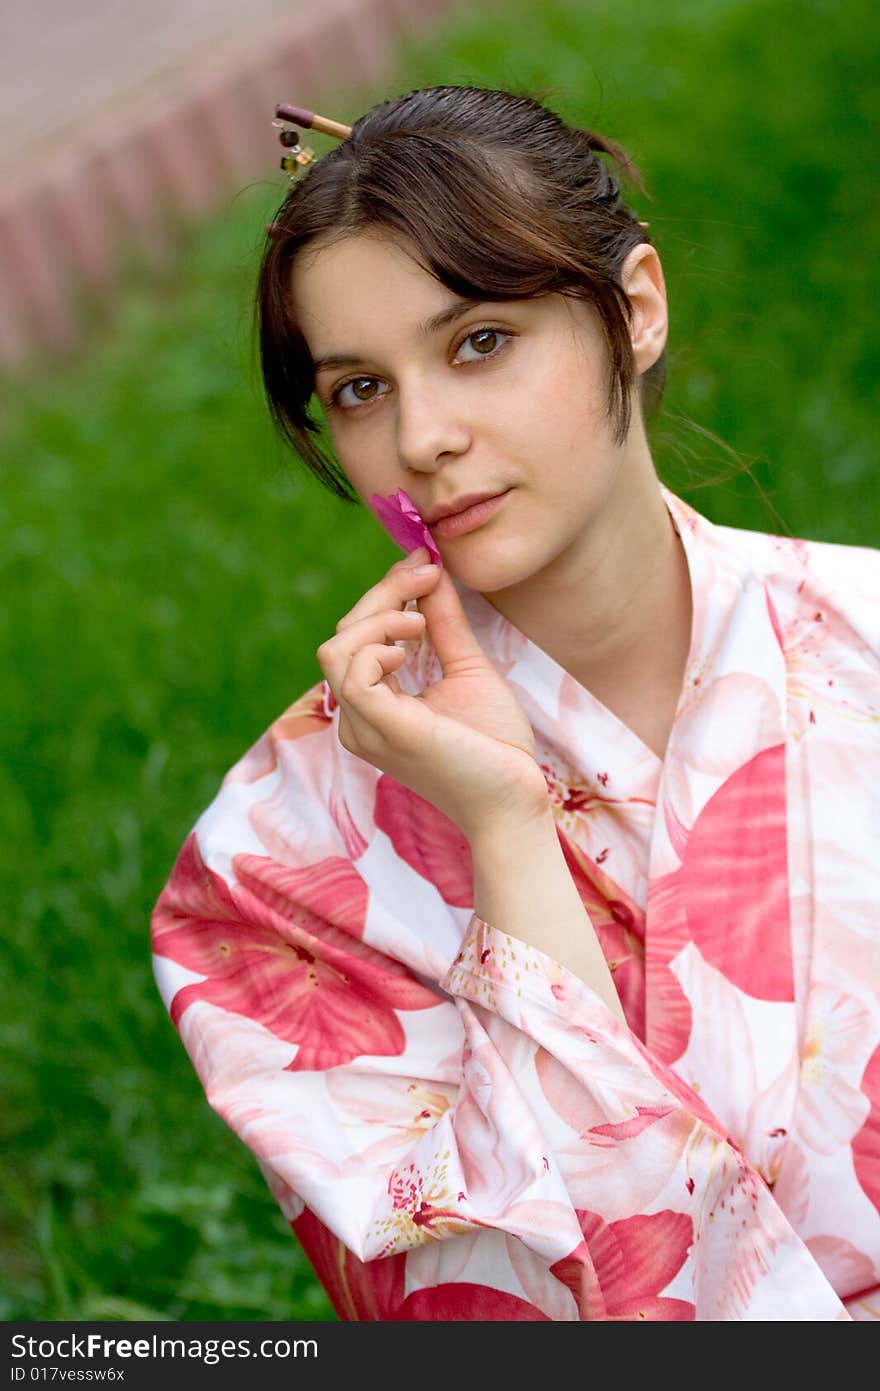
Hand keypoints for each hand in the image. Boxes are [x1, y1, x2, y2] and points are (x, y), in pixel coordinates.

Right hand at [317, 550, 549, 840]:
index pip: (355, 637)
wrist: (515, 799)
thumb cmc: (494, 746)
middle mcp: (359, 718)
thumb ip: (444, 622)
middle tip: (426, 574)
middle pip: (342, 635)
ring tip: (420, 623)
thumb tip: (431, 570)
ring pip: (336, 650)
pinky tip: (411, 649)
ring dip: (378, 619)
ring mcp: (365, 728)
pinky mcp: (383, 732)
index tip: (424, 563)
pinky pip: (353, 676)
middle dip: (382, 595)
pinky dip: (377, 648)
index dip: (384, 593)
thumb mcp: (466, 668)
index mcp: (373, 705)